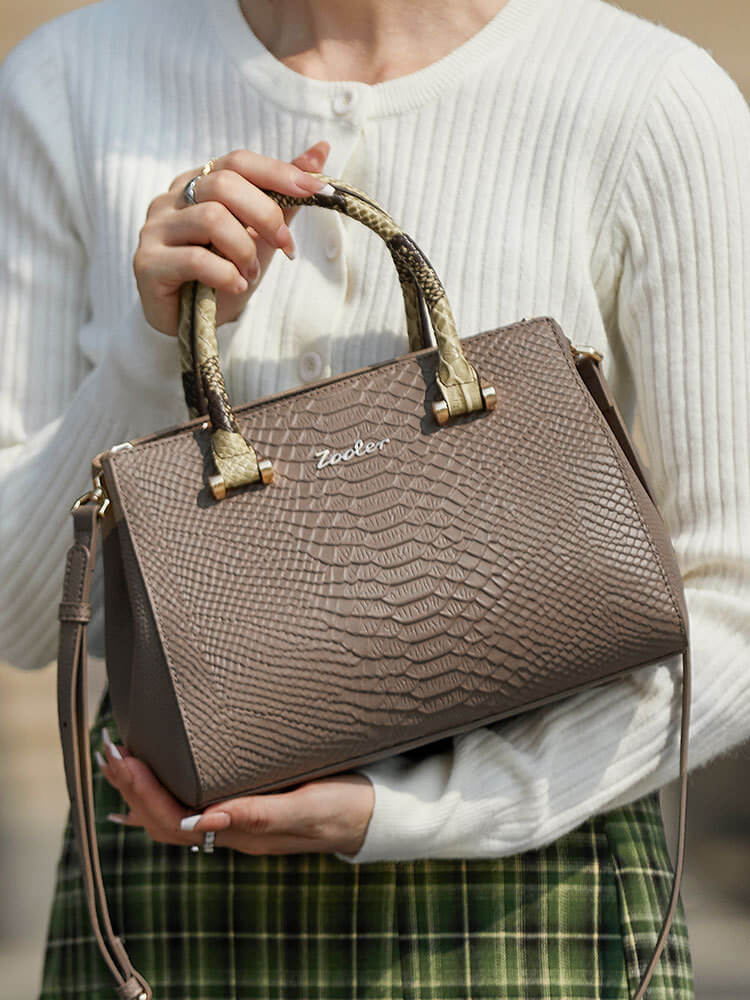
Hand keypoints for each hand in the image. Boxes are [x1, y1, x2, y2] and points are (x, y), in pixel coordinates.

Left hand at [97, 728, 374, 857]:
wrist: (374, 813)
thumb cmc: (343, 806)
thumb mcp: (306, 806)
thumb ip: (259, 814)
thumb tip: (205, 821)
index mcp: (241, 833)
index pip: (174, 822)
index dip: (144, 794)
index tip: (125, 761)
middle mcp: (231, 831)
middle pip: (164, 820)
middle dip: (132, 788)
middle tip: (109, 752)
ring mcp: (237, 820)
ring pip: (173, 814)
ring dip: (142, 789)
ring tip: (119, 760)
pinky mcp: (246, 803)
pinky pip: (191, 805)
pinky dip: (163, 794)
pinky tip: (148, 785)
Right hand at [133, 141, 331, 334]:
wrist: (193, 323)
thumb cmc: (224, 273)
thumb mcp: (260, 234)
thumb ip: (283, 196)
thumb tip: (320, 150)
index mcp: (198, 184)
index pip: (238, 161)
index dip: (279, 173)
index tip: (315, 191)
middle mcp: (171, 199)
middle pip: (224, 184)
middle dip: (266, 216)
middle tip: (285, 247)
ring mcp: (154, 229)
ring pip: (211, 219)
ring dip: (245, 251)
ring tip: (251, 274)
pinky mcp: (147, 263)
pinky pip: (196, 259)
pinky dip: (226, 275)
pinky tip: (235, 287)